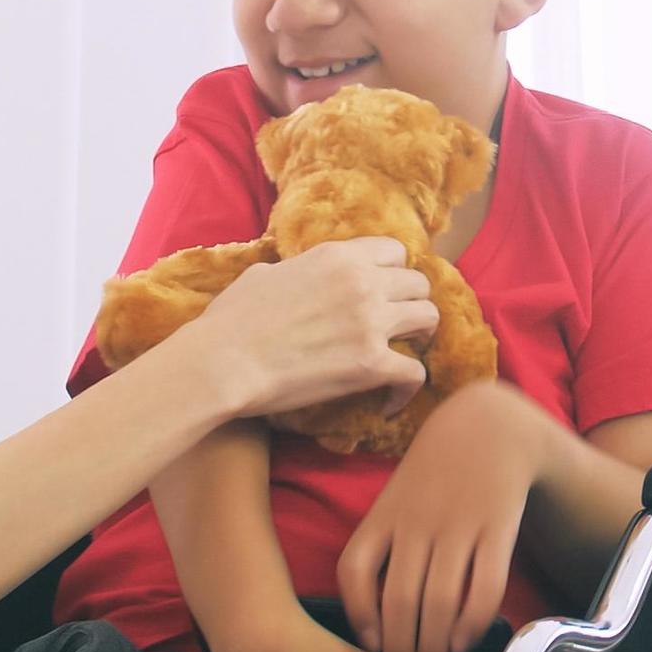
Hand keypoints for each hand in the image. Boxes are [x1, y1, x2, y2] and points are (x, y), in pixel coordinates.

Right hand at [160, 238, 436, 423]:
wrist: (223, 362)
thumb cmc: (232, 320)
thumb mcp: (265, 274)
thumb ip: (296, 269)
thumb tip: (296, 273)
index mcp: (338, 256)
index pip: (395, 251)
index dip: (394, 272)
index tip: (387, 290)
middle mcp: (363, 282)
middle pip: (418, 284)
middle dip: (411, 303)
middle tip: (401, 324)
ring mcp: (371, 323)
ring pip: (429, 318)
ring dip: (420, 337)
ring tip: (407, 353)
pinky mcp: (371, 364)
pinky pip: (415, 373)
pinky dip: (408, 389)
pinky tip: (392, 400)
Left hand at [337, 382, 546, 651]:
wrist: (490, 430)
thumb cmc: (434, 480)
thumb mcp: (395, 503)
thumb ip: (379, 552)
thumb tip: (372, 626)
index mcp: (384, 516)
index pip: (355, 569)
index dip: (359, 615)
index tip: (371, 651)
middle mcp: (417, 523)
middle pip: (400, 598)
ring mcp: (459, 526)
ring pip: (440, 599)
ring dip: (433, 648)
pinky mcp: (498, 528)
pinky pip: (485, 585)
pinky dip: (473, 621)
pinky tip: (465, 645)